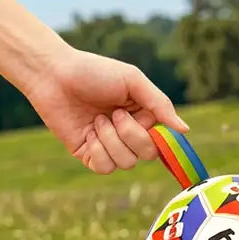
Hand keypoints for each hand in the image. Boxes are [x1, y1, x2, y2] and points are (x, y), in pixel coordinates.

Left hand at [23, 45, 189, 173]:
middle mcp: (130, 133)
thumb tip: (185, 130)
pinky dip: (98, 150)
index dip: (162, 140)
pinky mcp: (88, 155)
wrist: (53, 75)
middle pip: (147, 154)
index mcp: (145, 115)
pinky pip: (104, 167)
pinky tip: (88, 133)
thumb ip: (160, 104)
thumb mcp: (132, 81)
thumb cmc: (94, 72)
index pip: (164, 140)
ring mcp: (109, 146)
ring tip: (97, 119)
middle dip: (131, 135)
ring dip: (111, 140)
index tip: (152, 129)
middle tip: (114, 113)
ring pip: (126, 163)